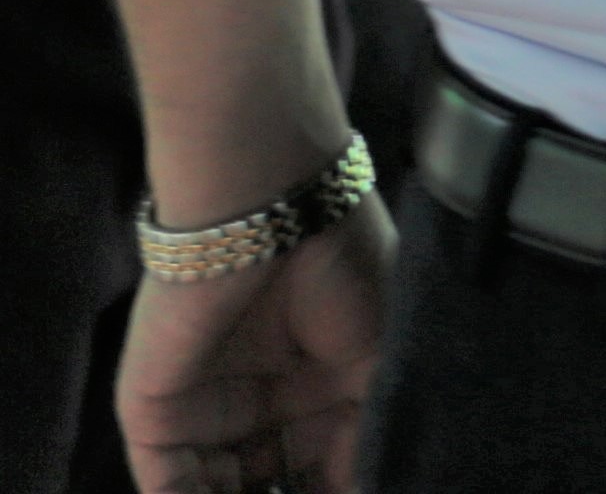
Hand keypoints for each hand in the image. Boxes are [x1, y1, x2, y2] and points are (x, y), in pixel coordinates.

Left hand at [117, 199, 388, 492]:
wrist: (271, 211)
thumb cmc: (345, 268)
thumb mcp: (380, 360)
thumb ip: (366, 437)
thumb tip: (368, 487)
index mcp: (320, 392)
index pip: (323, 471)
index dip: (332, 492)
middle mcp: (263, 406)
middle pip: (266, 487)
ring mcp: (206, 413)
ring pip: (215, 491)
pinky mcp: (155, 416)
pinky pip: (165, 484)